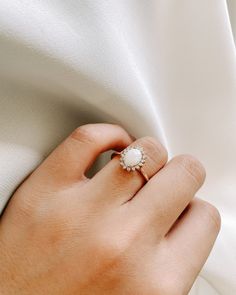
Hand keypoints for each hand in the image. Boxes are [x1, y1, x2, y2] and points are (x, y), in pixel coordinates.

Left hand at [0, 123, 219, 294]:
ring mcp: (83, 212)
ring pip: (145, 151)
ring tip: (136, 169)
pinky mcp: (45, 190)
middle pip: (184, 175)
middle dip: (180, 176)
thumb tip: (180, 219)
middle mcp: (124, 244)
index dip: (193, 210)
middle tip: (165, 183)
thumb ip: (169, 263)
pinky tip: (109, 150)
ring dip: (148, 157)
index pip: (203, 218)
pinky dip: (108, 136)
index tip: (181, 209)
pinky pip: (89, 138)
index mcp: (156, 285)